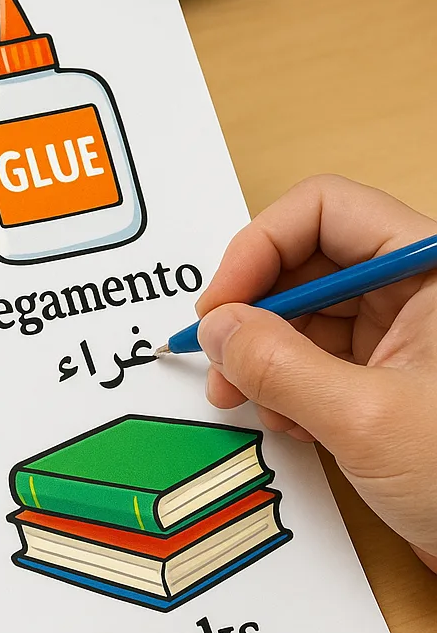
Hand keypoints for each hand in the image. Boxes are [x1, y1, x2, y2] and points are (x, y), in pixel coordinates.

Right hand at [195, 175, 436, 569]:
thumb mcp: (366, 419)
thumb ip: (280, 366)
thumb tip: (216, 327)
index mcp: (432, 270)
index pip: (326, 211)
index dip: (260, 247)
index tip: (220, 303)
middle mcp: (416, 289)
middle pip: (305, 261)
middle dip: (251, 309)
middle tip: (218, 357)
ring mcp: (401, 332)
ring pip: (302, 311)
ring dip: (260, 354)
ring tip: (244, 400)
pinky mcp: (385, 373)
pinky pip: (312, 356)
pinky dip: (283, 384)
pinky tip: (287, 422)